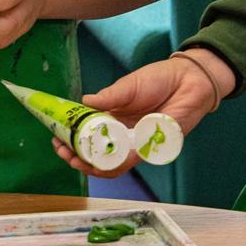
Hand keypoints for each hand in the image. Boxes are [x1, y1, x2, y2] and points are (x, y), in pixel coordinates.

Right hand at [50, 53, 228, 177]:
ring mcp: (133, 143)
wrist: (188, 82)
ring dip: (91, 166)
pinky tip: (103, 162)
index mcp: (112, 117)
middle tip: (64, 153)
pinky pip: (129, 163)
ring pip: (109, 163)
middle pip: (94, 153)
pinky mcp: (149, 149)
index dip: (71, 139)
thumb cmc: (158, 80)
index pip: (87, 133)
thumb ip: (108, 97)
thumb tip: (82, 102)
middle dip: (76, 156)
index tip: (57, 139)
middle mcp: (120, 134)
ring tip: (77, 161)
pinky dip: (115, 164)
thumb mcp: (127, 86)